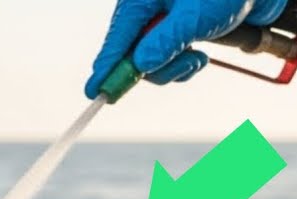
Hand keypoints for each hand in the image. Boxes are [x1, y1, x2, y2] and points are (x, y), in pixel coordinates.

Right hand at [84, 0, 287, 96]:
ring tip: (200, 56)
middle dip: (156, 68)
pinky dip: (183, 67)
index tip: (94, 92)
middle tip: (190, 61)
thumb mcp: (196, 17)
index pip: (117, 39)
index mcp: (141, 2)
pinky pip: (168, 62)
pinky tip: (201, 55)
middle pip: (132, 56)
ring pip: (152, 64)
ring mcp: (162, 26)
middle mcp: (147, 13)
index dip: (106, 67)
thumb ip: (166, 41)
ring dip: (176, 68)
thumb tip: (141, 66)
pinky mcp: (177, 36)